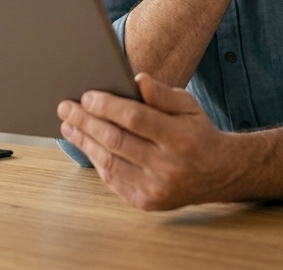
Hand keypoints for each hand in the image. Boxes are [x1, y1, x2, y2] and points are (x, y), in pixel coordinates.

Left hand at [58, 74, 237, 210]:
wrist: (217, 174)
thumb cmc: (196, 133)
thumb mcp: (188, 106)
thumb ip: (162, 94)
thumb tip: (137, 79)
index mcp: (180, 138)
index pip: (135, 118)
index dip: (107, 106)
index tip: (86, 95)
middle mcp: (168, 166)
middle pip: (116, 140)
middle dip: (85, 121)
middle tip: (66, 107)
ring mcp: (156, 188)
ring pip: (109, 162)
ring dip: (83, 141)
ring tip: (68, 125)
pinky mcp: (146, 202)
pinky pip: (112, 179)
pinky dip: (95, 160)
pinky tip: (85, 144)